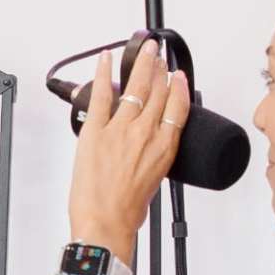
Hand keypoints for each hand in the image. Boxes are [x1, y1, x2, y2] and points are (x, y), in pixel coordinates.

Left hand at [68, 39, 190, 247]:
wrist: (105, 224)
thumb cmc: (127, 211)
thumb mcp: (153, 182)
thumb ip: (151, 158)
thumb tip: (144, 149)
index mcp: (164, 148)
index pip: (177, 107)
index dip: (179, 87)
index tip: (178, 76)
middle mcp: (145, 134)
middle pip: (158, 92)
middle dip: (159, 68)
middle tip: (159, 54)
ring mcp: (120, 130)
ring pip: (135, 88)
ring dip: (141, 65)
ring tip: (144, 51)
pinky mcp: (95, 131)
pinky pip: (100, 95)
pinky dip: (103, 73)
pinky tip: (106, 58)